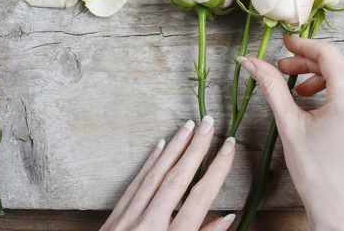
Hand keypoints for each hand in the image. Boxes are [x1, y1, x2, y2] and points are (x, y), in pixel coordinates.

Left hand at [101, 116, 236, 230]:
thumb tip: (226, 217)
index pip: (200, 198)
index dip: (217, 169)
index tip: (229, 146)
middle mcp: (149, 227)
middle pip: (177, 180)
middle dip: (196, 149)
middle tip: (210, 123)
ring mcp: (128, 222)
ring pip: (155, 176)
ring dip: (174, 148)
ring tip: (189, 126)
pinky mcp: (114, 220)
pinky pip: (135, 185)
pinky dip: (149, 164)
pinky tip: (160, 146)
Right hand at [238, 36, 343, 230]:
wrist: (341, 210)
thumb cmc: (315, 174)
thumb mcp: (289, 125)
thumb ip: (271, 86)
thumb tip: (250, 62)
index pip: (328, 55)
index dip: (304, 46)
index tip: (285, 45)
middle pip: (340, 63)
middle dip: (311, 62)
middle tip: (285, 70)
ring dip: (326, 75)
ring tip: (302, 89)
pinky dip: (343, 88)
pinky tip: (323, 101)